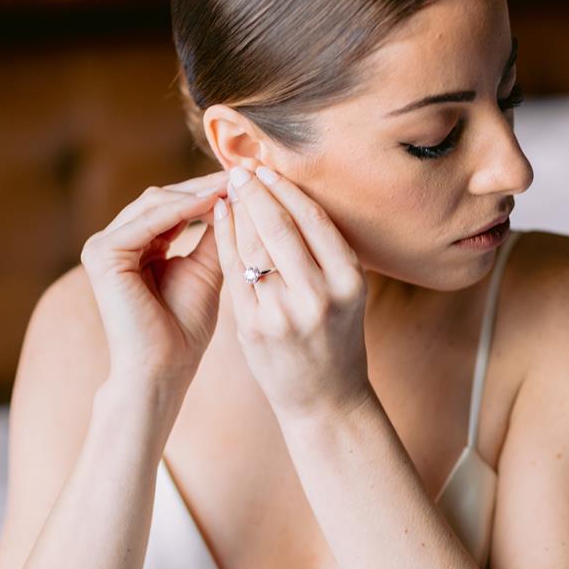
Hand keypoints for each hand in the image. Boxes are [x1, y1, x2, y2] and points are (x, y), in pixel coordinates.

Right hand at [80, 171, 229, 392]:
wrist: (164, 369)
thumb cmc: (185, 330)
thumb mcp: (207, 270)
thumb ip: (216, 233)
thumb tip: (239, 194)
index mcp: (136, 246)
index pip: (173, 206)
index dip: (209, 191)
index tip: (248, 180)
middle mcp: (114, 242)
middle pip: (162, 198)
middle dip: (204, 186)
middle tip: (244, 173)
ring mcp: (102, 246)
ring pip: (155, 203)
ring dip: (196, 192)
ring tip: (234, 184)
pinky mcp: (102, 254)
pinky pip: (147, 221)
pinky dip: (181, 209)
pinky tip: (212, 200)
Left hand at [213, 165, 371, 423]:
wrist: (326, 401)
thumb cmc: (336, 340)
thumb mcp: (345, 294)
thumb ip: (323, 254)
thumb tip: (290, 197)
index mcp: (349, 281)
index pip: (314, 220)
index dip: (288, 190)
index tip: (270, 168)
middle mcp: (319, 296)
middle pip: (281, 228)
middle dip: (257, 191)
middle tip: (241, 167)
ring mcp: (284, 313)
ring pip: (253, 247)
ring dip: (238, 211)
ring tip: (229, 188)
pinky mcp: (255, 328)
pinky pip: (234, 272)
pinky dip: (225, 240)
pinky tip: (219, 219)